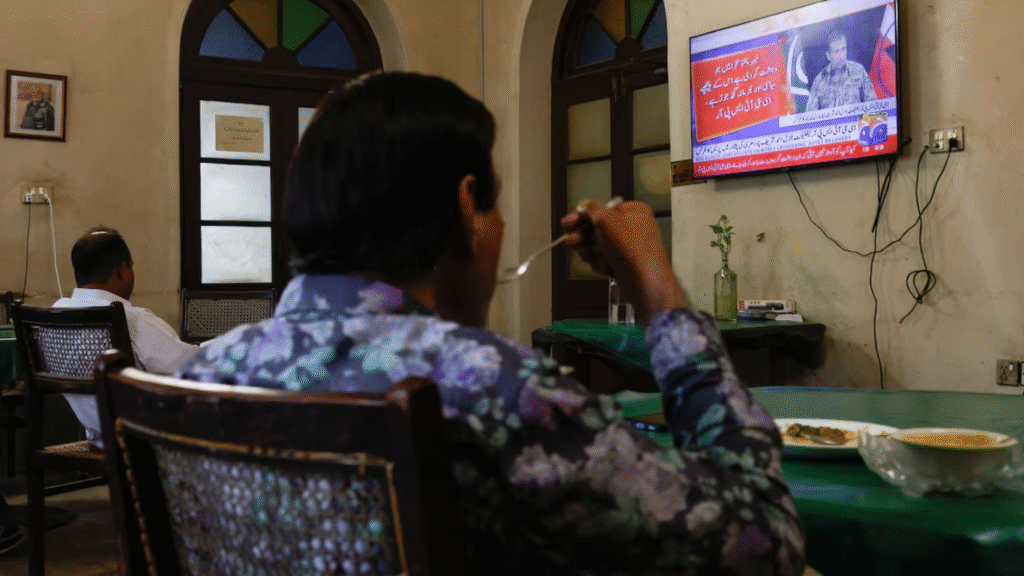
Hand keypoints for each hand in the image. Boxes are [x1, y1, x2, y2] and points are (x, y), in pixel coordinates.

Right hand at [561, 200, 689, 324]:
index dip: (584, 216)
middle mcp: (632, 228)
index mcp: (633, 212)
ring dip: (590, 251)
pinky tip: (604, 266)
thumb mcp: (607, 220)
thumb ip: (592, 209)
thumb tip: (585, 206)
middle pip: (597, 228)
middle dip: (582, 236)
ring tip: (588, 254)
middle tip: (571, 239)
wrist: (643, 282)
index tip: (570, 221)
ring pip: (598, 246)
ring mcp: (627, 248)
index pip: (602, 209)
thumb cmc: (633, 250)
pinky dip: (600, 263)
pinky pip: (603, 260)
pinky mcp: (622, 265)